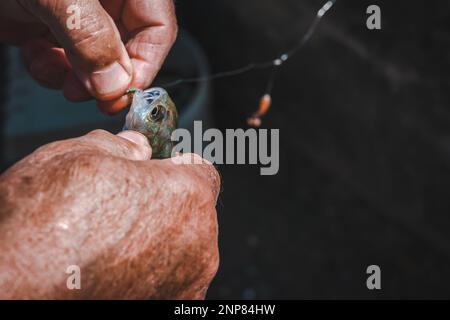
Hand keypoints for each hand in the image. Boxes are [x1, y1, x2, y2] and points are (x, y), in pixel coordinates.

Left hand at [0, 0, 176, 113]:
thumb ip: (91, 38)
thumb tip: (116, 84)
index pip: (158, 27)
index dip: (146, 62)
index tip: (125, 92)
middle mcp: (105, 0)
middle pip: (128, 49)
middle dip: (107, 76)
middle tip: (92, 95)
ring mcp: (78, 14)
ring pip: (96, 61)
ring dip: (77, 78)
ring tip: (59, 76)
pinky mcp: (52, 26)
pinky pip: (65, 60)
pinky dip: (51, 69)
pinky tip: (36, 57)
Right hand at [0, 130, 219, 298]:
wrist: (17, 287)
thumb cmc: (46, 224)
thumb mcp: (80, 154)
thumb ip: (123, 145)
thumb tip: (137, 147)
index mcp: (188, 195)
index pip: (201, 170)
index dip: (176, 166)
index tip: (158, 169)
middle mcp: (199, 242)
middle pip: (193, 210)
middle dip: (165, 203)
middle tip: (125, 206)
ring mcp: (187, 280)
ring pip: (182, 246)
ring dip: (159, 239)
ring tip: (113, 241)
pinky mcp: (171, 306)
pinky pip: (171, 278)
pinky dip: (152, 271)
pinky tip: (116, 267)